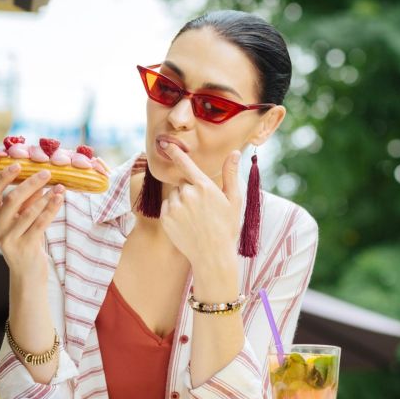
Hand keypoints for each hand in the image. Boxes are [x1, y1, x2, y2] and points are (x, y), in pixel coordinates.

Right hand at [0, 165, 63, 278]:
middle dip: (31, 184)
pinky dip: (51, 209)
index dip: (3, 177)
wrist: (27, 271)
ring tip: (60, 186)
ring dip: (46, 197)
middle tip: (47, 173)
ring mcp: (8, 238)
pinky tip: (59, 200)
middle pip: (12, 199)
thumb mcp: (22, 217)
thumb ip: (27, 200)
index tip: (18, 165)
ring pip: (28, 212)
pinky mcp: (24, 247)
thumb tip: (39, 177)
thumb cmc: (25, 239)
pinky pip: (40, 224)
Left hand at [160, 146, 241, 266]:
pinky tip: (186, 224)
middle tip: (203, 209)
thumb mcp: (234, 200)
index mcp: (205, 187)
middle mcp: (188, 194)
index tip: (165, 143)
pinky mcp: (166, 218)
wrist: (213, 255)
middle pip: (183, 184)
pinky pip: (167, 207)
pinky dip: (173, 212)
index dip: (175, 152)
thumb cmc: (227, 228)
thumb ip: (231, 174)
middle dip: (190, 191)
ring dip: (181, 201)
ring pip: (174, 195)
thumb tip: (235, 153)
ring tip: (195, 218)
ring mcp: (175, 207)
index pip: (186, 164)